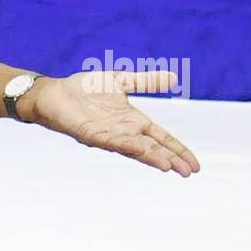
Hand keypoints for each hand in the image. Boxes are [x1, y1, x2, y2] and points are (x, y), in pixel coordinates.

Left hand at [28, 70, 200, 176]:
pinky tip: (139, 148)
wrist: (55, 92)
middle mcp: (124, 131)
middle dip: (170, 159)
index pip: (161, 138)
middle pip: (152, 147)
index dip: (178, 150)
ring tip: (169, 166)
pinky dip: (126, 145)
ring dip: (151, 156)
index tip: (195, 165)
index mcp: (133, 121)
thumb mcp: (121, 81)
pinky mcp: (90, 134)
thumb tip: (175, 78)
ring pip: (134, 148)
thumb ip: (146, 82)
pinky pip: (111, 141)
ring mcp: (108, 135)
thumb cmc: (85, 89)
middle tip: (189, 172)